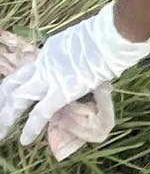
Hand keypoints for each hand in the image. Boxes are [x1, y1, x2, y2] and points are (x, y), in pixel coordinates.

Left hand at [0, 5, 149, 149]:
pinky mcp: (60, 92)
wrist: (113, 35)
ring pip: (17, 100)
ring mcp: (49, 78)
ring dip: (6, 118)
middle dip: (1, 102)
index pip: (27, 70)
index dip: (17, 84)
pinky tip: (25, 141)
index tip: (11, 95)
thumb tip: (94, 63)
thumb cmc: (111, 33)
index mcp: (51, 50)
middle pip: (13, 85)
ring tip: (0, 133)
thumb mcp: (88, 41)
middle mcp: (44, 64)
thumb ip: (83, 55)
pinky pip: (39, 114)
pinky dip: (30, 128)